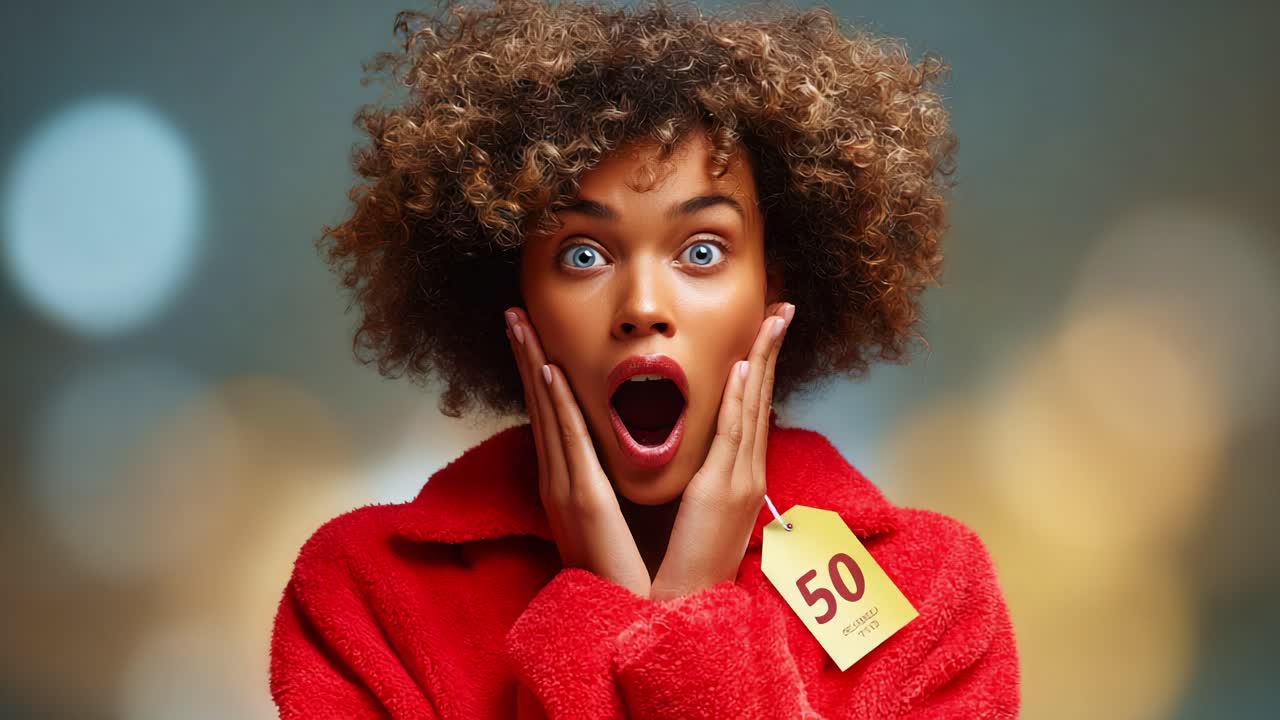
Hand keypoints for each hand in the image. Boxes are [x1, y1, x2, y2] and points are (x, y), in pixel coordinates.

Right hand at [504, 307, 651, 597]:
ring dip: (533, 365)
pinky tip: (548, 371)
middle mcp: (561, 479)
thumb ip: (614, 484)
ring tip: (520, 325)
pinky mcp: (580, 499)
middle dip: (526, 356)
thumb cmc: (634, 571)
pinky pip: (567, 441)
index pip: (553, 415)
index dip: (541, 372)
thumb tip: (626, 452)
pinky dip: (555, 404)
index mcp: (572, 482)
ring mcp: (565, 488)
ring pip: (546, 414)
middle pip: (541, 405)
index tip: (535, 335)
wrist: (632, 619)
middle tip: (514, 312)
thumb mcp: (621, 517)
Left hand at [649, 302, 794, 601]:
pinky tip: (744, 367)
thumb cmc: (683, 562)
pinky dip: (743, 399)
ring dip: (761, 360)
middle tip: (781, 308)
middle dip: (770, 352)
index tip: (763, 332)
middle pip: (762, 399)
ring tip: (772, 319)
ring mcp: (741, 481)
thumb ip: (700, 479)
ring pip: (755, 407)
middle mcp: (747, 473)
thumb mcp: (694, 512)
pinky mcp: (725, 491)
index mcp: (738, 476)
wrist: (685, 605)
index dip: (759, 368)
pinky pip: (735, 435)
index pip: (752, 410)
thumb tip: (698, 454)